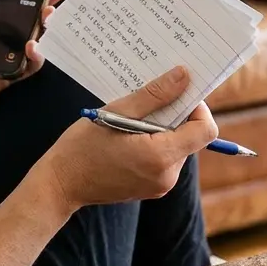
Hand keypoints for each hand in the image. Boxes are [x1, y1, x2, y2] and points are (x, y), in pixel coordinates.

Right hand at [35, 66, 218, 209]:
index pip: (205, 130)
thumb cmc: (83, 147)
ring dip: (161, 130)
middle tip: (143, 104)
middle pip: (190, 137)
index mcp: (161, 156)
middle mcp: (167, 175)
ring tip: (129, 123)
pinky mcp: (151, 188)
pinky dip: (153, 144)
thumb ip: (155, 95)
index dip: (197, 108)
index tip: (176, 94)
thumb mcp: (117, 111)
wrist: (61, 184)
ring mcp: (160, 185)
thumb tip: (184, 76)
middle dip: (173, 117)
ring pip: (177, 147)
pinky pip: (164, 160)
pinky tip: (127, 138)